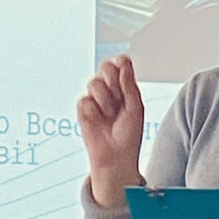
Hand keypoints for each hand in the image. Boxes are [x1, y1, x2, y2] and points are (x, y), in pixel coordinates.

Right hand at [76, 55, 145, 207]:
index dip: (121, 63)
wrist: (116, 156)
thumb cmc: (129, 135)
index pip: (120, 64)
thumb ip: (129, 84)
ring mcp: (95, 99)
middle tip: (118, 94)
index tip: (124, 65)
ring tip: (110, 114)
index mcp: (125, 88)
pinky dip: (93, 111)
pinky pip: (84, 100)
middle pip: (104, 66)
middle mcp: (110, 90)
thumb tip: (124, 63)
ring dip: (104, 98)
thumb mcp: (135, 107)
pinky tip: (98, 121)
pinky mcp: (83, 109)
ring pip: (94, 82)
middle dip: (111, 78)